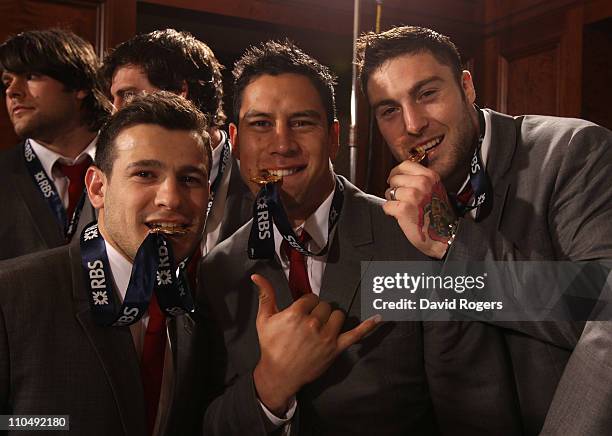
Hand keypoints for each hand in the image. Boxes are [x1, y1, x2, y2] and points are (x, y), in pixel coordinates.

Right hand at [251, 274, 379, 415]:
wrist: (279, 374)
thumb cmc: (271, 346)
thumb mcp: (264, 319)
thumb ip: (265, 295)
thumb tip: (256, 275)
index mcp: (296, 313)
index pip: (311, 298)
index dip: (306, 304)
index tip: (301, 313)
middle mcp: (313, 323)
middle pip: (324, 306)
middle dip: (317, 312)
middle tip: (308, 324)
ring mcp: (326, 336)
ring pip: (337, 315)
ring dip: (331, 319)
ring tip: (321, 328)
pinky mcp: (335, 348)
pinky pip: (355, 334)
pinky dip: (367, 326)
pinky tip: (379, 317)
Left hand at [383, 160, 456, 258]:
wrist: (445, 235)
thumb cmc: (439, 216)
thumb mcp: (435, 190)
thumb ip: (420, 180)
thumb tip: (400, 177)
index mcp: (430, 177)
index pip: (405, 165)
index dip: (396, 173)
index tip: (395, 180)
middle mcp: (422, 183)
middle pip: (394, 179)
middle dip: (395, 189)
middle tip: (402, 199)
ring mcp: (413, 196)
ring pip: (389, 192)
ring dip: (392, 201)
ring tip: (403, 208)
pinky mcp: (403, 209)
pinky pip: (387, 206)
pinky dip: (391, 212)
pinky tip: (401, 216)